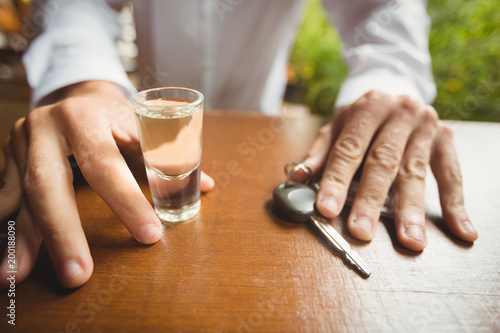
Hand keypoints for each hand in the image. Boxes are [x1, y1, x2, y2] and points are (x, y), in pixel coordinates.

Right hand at [0, 81, 214, 287]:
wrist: (76, 96)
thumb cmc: (115, 116)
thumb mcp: (141, 125)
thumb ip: (168, 154)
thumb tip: (206, 186)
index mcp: (87, 116)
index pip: (106, 163)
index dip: (126, 201)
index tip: (148, 236)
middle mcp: (47, 126)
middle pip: (48, 183)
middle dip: (63, 232)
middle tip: (78, 275)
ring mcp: (22, 142)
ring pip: (19, 194)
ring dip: (22, 240)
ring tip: (15, 278)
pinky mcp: (8, 158)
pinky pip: (4, 197)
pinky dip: (8, 230)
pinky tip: (7, 259)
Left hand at [299, 90, 477, 250]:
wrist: (398, 90)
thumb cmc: (363, 117)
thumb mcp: (338, 127)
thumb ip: (320, 152)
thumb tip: (297, 177)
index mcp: (367, 108)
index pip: (348, 149)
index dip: (336, 180)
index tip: (326, 209)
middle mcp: (399, 114)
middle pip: (383, 162)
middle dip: (371, 200)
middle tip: (362, 231)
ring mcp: (425, 127)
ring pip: (416, 172)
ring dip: (411, 210)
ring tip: (410, 241)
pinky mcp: (446, 139)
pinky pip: (452, 174)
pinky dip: (456, 204)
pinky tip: (461, 230)